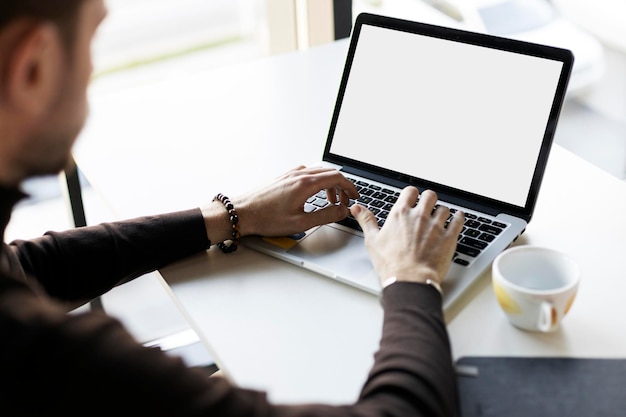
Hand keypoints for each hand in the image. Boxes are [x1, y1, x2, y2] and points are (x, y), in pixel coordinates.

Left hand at [206, 166, 358, 240]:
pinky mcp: (283, 178)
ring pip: (318, 172)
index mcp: (305, 184)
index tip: (355, 196)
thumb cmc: (266, 218)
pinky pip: (306, 173)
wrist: (241, 213)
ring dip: (329, 184)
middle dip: (341, 186)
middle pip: (329, 173)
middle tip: (345, 201)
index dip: (350, 187)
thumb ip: (326, 216)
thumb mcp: (301, 223)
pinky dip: (317, 182)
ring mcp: (290, 174)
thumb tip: (342, 211)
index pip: (336, 178)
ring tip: (331, 200)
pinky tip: (313, 194)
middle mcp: (298, 175)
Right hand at [351, 187, 463, 285]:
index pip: (410, 192)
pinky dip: (459, 218)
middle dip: (429, 200)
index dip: (412, 195)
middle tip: (428, 206)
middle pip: (429, 196)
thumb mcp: (372, 240)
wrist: (409, 280)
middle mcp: (419, 216)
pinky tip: (458, 218)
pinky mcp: (449, 237)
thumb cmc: (391, 263)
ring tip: (441, 216)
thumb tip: (357, 209)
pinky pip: (458, 220)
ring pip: (444, 208)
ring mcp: (436, 226)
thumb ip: (366, 221)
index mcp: (400, 214)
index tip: (412, 199)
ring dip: (442, 211)